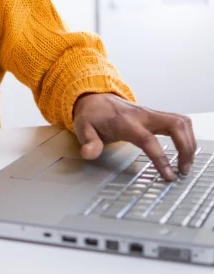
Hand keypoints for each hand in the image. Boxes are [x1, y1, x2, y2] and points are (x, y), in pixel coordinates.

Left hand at [73, 93, 196, 181]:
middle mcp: (143, 116)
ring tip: (186, 164)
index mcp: (126, 122)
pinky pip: (179, 122)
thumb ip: (88, 142)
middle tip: (184, 169)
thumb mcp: (83, 128)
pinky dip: (187, 136)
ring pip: (181, 122)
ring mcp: (151, 114)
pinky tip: (185, 150)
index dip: (161, 158)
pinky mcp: (156, 116)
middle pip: (175, 125)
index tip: (169, 175)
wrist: (94, 98)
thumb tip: (89, 153)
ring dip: (189, 142)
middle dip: (186, 148)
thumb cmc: (91, 115)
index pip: (148, 139)